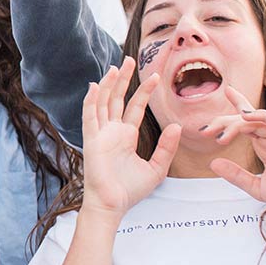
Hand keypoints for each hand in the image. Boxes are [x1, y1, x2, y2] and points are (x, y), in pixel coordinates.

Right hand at [79, 57, 180, 219]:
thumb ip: (166, 147)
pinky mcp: (91, 140)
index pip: (134, 107)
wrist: (113, 204)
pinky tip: (96, 86)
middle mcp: (112, 131)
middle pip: (116, 99)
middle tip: (130, 60)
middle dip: (123, 80)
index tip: (155, 76)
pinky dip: (91, 101)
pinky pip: (89, 116)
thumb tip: (175, 125)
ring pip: (103, 103)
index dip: (143, 91)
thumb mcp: (156, 168)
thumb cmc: (131, 190)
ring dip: (108, 85)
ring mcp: (100, 134)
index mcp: (126, 136)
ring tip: (116, 67)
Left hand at [205, 87, 265, 215]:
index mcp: (263, 144)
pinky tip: (246, 116)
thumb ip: (236, 175)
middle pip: (243, 120)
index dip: (232, 108)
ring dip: (235, 124)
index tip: (215, 101)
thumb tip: (212, 163)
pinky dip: (261, 116)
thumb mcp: (256, 186)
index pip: (244, 122)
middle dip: (222, 122)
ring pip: (254, 119)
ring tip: (219, 135)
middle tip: (204, 131)